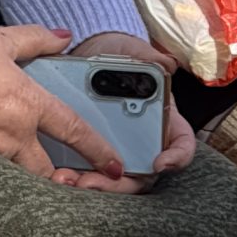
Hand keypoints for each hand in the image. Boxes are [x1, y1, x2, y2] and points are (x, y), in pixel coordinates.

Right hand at [0, 23, 124, 181]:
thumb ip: (35, 39)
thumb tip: (62, 35)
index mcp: (27, 102)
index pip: (75, 131)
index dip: (99, 151)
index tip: (116, 167)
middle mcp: (11, 132)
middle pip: (46, 172)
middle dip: (59, 180)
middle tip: (67, 182)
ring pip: (16, 178)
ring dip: (25, 179)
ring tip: (28, 179)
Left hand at [55, 33, 194, 194]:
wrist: (86, 53)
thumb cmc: (118, 56)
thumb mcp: (132, 52)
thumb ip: (149, 57)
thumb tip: (165, 63)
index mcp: (162, 120)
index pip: (181, 144)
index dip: (177, 157)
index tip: (160, 163)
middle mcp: (142, 140)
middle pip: (142, 173)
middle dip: (120, 183)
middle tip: (94, 181)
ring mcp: (115, 147)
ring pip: (112, 177)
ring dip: (94, 184)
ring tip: (69, 181)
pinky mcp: (88, 148)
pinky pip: (85, 168)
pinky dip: (73, 175)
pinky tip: (55, 175)